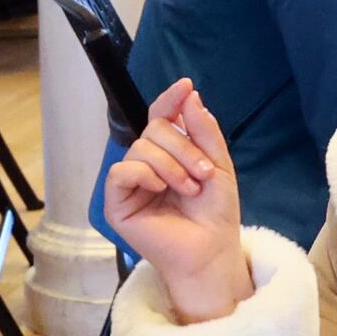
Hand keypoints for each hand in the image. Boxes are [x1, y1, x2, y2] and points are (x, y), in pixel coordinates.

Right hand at [104, 79, 252, 321]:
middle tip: (204, 173)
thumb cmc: (215, 212)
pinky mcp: (117, 203)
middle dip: (183, 147)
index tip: (186, 86)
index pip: (161, 116)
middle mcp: (147, 164)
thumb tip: (188, 95)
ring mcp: (131, 183)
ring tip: (190, 188)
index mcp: (170, 153)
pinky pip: (122, 171)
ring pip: (141, 148)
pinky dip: (145, 175)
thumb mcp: (219, 164)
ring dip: (172, 165)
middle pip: (154, 129)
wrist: (212, 249)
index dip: (170, 100)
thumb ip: (203, 130)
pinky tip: (160, 189)